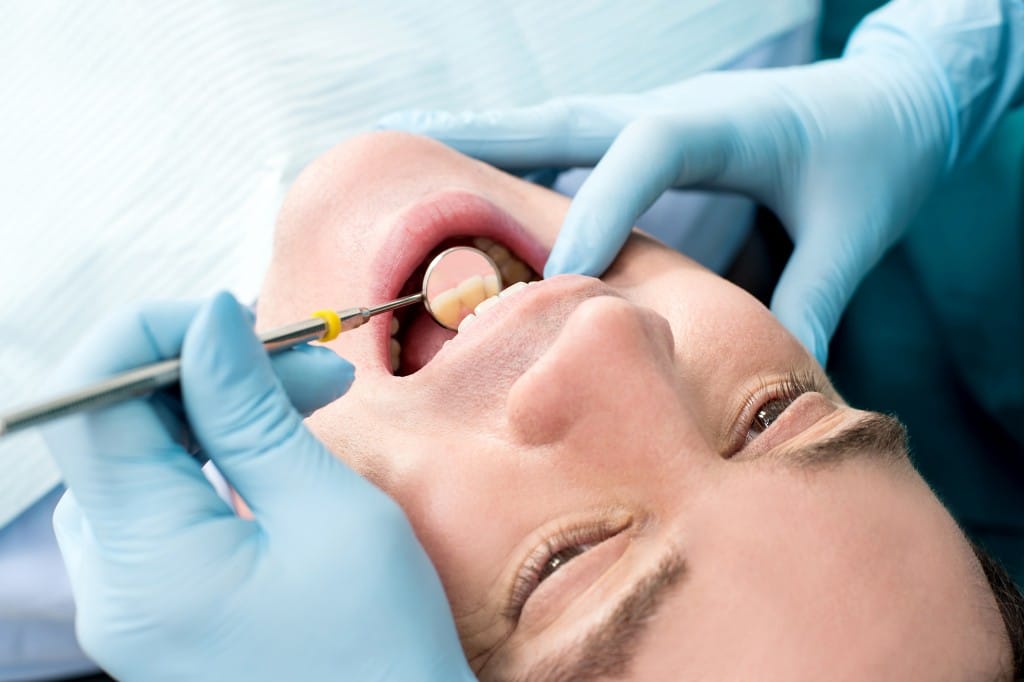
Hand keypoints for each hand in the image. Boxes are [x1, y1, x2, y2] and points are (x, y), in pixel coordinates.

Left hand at [44, 293, 471, 680]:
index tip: (239, 322)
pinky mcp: (159, 606)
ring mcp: (131, 602)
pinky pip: (161, 503)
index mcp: (145, 565)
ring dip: (217, 410)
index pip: (93, 403)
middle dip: (205, 372)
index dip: (155, 336)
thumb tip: (208, 323)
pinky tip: (276, 447)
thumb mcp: (329, 513)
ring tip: (310, 401)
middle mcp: (112, 587)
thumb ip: (250, 413)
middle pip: (117, 427)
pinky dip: (213, 457)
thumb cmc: (381, 652)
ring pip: (141, 459)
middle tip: (311, 366)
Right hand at [379, 47, 953, 363]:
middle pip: (569, 118)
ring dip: (489, 140)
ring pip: (558, 127)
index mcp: (729, 120)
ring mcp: (660, 113)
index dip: (599, 210)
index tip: (561, 281)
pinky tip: (481, 184)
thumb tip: (781, 377)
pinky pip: (574, 145)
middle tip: (405, 144)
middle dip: (490, 137)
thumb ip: (816, 296)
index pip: (647, 152)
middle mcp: (678, 107)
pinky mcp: (655, 132)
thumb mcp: (857, 230)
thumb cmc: (878, 155)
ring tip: (412, 151)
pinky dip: (522, 160)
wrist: (897, 100)